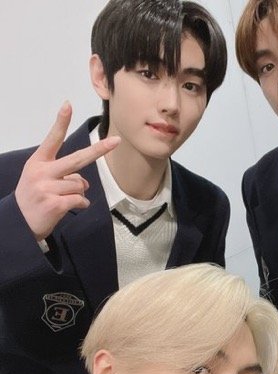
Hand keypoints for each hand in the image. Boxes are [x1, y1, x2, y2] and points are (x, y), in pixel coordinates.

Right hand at [15, 101, 119, 240]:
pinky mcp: (55, 204)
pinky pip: (80, 200)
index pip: (52, 139)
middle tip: (116, 141)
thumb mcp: (41, 180)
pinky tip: (71, 208)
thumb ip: (63, 176)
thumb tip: (85, 182)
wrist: (18, 223)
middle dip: (99, 150)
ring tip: (64, 199)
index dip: (60, 122)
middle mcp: (42, 172)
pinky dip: (81, 204)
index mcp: (38, 162)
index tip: (68, 105)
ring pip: (80, 184)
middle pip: (77, 159)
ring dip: (79, 193)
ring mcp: (48, 188)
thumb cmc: (33, 198)